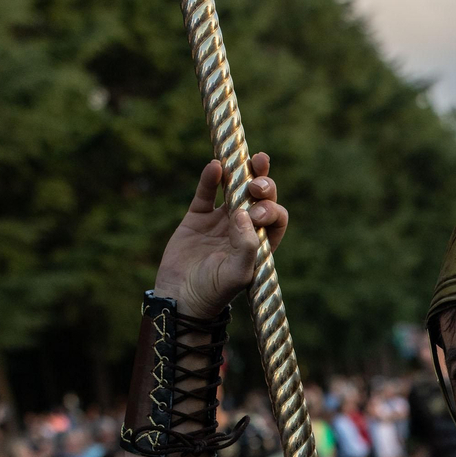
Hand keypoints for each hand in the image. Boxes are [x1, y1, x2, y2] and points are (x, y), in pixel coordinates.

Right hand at [154, 155, 288, 318]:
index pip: (275, 218)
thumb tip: (244, 212)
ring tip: (244, 159)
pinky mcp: (197, 217)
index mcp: (260, 244)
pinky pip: (206, 192)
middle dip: (263, 186)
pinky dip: (211, 178)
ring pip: (235, 189)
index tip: (260, 212)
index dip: (272, 209)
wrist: (180, 297)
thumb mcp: (237, 274)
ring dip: (242, 173)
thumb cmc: (214, 291)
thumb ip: (246, 245)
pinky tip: (215, 167)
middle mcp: (244, 229)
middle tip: (256, 185)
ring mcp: (220, 221)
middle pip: (260, 198)